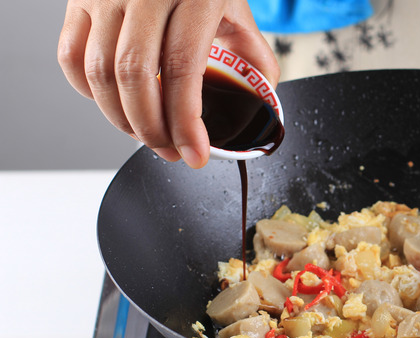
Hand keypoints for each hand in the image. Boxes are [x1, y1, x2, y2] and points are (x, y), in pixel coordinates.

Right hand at [57, 0, 279, 167]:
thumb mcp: (236, 8)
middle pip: (134, 76)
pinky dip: (90, 93)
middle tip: (170, 151)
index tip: (194, 154)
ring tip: (147, 135)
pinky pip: (71, 57)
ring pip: (100, 72)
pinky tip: (115, 105)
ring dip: (121, 119)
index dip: (185, 122)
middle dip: (152, 129)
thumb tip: (261, 99)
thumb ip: (253, 54)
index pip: (182, 69)